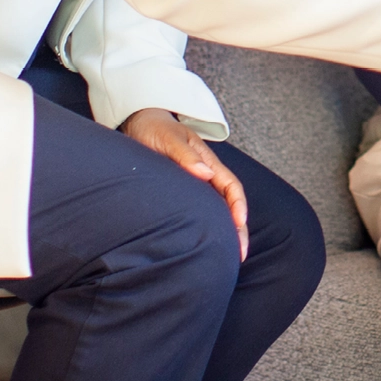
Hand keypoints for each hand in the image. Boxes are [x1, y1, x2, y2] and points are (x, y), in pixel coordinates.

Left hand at [121, 108, 247, 258]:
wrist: (140, 123)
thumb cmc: (155, 129)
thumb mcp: (169, 139)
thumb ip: (186, 156)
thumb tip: (206, 173)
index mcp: (208, 162)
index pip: (231, 186)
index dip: (238, 206)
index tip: (239, 224)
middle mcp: (206, 175)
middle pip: (229, 204)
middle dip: (238, 229)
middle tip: (240, 254)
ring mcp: (195, 185)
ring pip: (217, 210)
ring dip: (225, 232)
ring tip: (228, 257)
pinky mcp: (182, 193)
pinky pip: (200, 212)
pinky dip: (207, 228)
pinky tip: (203, 245)